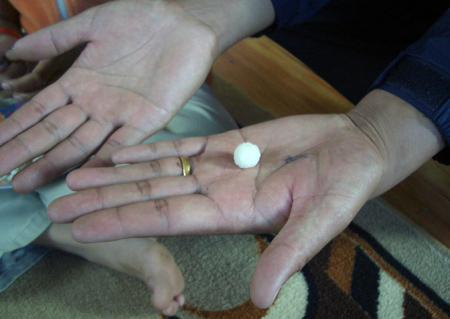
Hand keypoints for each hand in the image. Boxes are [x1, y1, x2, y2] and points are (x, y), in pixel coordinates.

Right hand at [0, 0, 217, 191]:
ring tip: (26, 183)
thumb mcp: (92, 25)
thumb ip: (56, 40)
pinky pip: (122, 145)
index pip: (39, 111)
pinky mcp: (148, 120)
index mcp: (79, 82)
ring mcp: (120, 114)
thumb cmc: (141, 19)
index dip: (16, 129)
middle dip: (26, 153)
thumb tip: (12, 49)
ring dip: (54, 163)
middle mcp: (95, 104)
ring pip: (81, 144)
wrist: (185, 23)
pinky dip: (103, 161)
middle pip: (54, 133)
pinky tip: (81, 177)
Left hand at [49, 114, 384, 307]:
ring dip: (118, 172)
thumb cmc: (344, 186)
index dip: (123, 221)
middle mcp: (217, 193)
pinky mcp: (229, 142)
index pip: (166, 218)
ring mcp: (220, 167)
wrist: (354, 150)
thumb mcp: (321, 221)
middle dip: (105, 199)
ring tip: (78, 174)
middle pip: (150, 195)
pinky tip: (122, 150)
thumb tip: (259, 299)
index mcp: (232, 214)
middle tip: (59, 202)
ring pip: (158, 169)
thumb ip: (288, 254)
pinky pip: (182, 145)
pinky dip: (151, 147)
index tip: (82, 225)